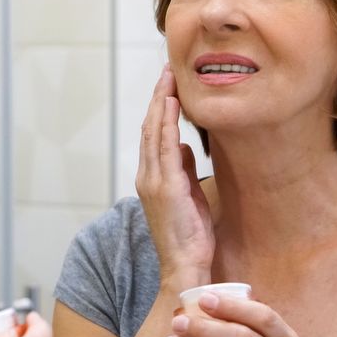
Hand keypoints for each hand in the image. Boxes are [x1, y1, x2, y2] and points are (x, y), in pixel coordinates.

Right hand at [136, 65, 214, 288]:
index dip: (159, 108)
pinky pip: (163, 147)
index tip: (169, 85)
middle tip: (167, 71)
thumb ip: (182, 171)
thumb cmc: (189, 237)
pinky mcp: (166, 187)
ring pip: (153, 132)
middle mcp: (147, 176)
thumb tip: (182, 147)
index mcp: (152, 179)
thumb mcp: (188, 197)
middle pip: (149, 127)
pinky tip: (171, 104)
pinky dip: (165, 123)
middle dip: (158, 97)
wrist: (184, 266)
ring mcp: (154, 181)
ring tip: (168, 78)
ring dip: (161, 102)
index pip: (152, 135)